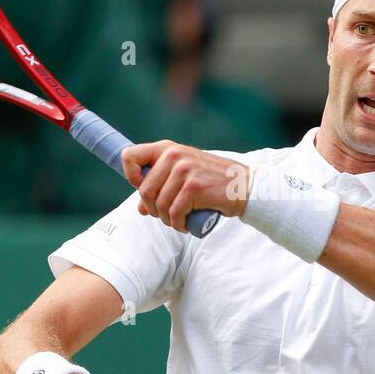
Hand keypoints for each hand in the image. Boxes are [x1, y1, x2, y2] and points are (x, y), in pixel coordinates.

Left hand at [120, 140, 249, 231]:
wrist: (245, 186)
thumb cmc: (213, 182)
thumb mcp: (184, 174)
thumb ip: (161, 185)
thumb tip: (141, 208)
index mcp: (167, 148)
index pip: (129, 155)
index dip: (131, 177)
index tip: (143, 188)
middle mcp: (173, 155)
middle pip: (144, 191)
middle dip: (153, 209)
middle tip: (167, 214)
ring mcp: (184, 170)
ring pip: (159, 205)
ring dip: (167, 220)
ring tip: (179, 219)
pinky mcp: (194, 187)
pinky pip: (174, 213)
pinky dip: (178, 224)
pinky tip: (186, 224)